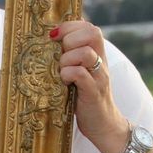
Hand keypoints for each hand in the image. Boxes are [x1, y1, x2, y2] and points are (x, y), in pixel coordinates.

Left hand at [52, 21, 126, 152]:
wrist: (103, 125)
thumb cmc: (84, 98)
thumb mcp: (79, 73)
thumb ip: (70, 57)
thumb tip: (49, 41)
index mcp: (97, 55)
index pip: (90, 27)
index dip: (70, 27)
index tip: (53, 36)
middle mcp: (101, 62)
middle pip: (92, 32)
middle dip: (70, 39)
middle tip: (59, 54)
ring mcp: (99, 77)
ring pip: (85, 53)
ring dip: (66, 59)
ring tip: (60, 71)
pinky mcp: (93, 92)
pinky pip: (80, 74)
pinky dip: (68, 74)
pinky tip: (63, 82)